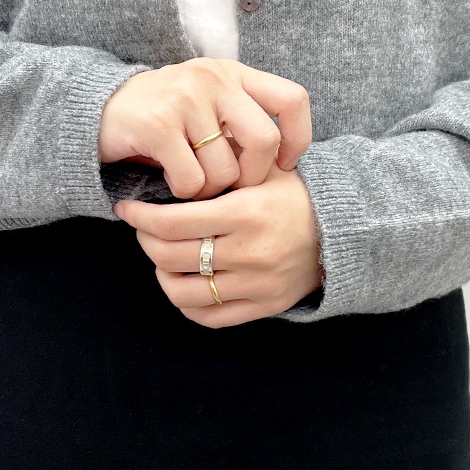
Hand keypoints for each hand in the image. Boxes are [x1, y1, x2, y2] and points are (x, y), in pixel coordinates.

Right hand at [99, 57, 311, 200]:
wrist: (99, 109)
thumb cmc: (165, 117)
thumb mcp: (208, 105)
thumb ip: (242, 121)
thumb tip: (280, 163)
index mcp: (233, 73)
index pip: (292, 99)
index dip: (298, 137)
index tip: (284, 163)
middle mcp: (213, 78)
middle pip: (264, 141)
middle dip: (252, 176)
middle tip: (231, 185)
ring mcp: (185, 98)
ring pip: (225, 170)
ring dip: (210, 190)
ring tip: (191, 180)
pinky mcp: (158, 125)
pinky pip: (191, 181)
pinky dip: (183, 192)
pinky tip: (169, 179)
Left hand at [112, 159, 323, 327]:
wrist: (342, 230)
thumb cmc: (296, 193)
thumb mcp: (265, 167)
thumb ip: (226, 159)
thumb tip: (176, 151)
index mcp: (246, 213)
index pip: (173, 222)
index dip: (140, 216)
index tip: (127, 208)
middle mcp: (249, 253)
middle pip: (170, 257)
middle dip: (146, 240)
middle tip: (142, 227)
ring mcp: (256, 285)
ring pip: (182, 294)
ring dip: (162, 274)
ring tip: (163, 255)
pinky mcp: (263, 307)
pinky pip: (209, 318)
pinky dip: (187, 303)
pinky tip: (185, 280)